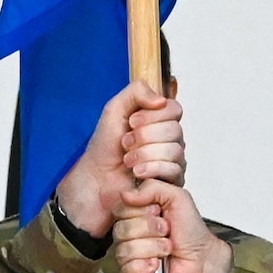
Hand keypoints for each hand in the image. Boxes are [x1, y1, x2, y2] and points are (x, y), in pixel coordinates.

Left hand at [54, 81, 184, 235]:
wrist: (97, 177)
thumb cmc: (106, 146)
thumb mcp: (115, 109)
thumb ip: (137, 92)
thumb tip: (161, 100)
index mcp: (160, 119)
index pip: (175, 110)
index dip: (153, 115)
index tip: (131, 122)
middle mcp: (170, 139)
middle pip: (175, 130)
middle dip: (145, 136)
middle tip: (125, 143)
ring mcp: (173, 160)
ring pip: (175, 150)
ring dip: (145, 154)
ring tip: (127, 160)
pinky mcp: (172, 180)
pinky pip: (174, 170)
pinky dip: (151, 169)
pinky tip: (137, 172)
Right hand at [114, 182, 232, 272]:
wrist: (203, 260)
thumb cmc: (191, 233)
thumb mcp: (177, 198)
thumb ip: (152, 187)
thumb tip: (127, 193)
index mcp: (137, 215)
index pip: (120, 208)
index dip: (141, 210)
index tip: (159, 211)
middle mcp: (131, 235)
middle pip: (121, 229)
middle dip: (150, 229)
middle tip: (166, 230)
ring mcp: (130, 257)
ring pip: (125, 249)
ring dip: (153, 247)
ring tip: (167, 248)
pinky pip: (128, 269)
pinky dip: (146, 266)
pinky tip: (157, 264)